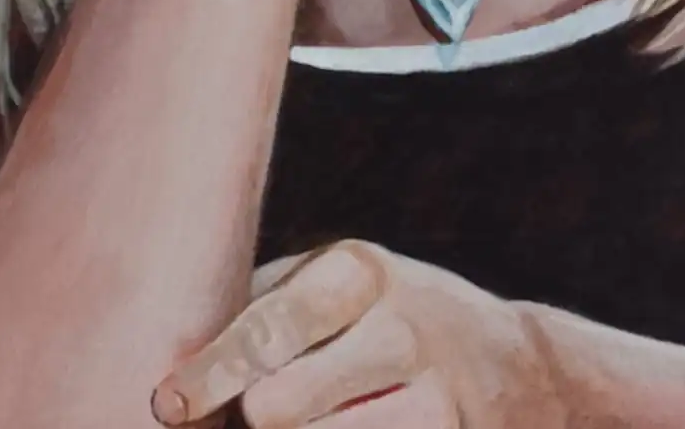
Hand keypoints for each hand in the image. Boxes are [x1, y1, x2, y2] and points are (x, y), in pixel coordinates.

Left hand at [150, 241, 568, 428]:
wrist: (516, 367)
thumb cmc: (387, 319)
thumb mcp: (338, 285)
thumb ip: (265, 308)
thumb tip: (173, 367)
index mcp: (358, 272)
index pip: (269, 327)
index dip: (210, 371)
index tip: (167, 403)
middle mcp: (400, 330)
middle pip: (278, 406)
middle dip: (251, 418)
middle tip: (257, 410)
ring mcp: (431, 403)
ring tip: (319, 413)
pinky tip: (343, 426)